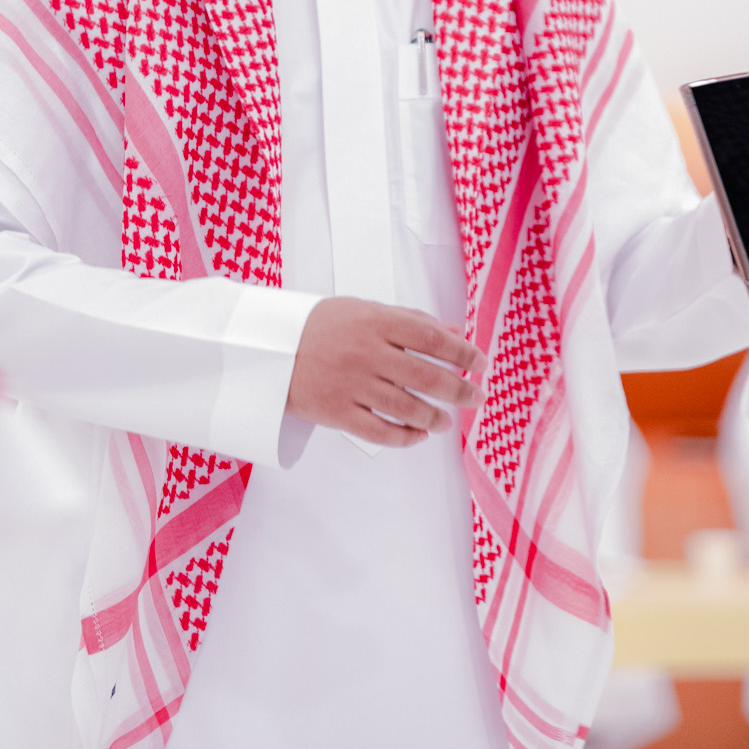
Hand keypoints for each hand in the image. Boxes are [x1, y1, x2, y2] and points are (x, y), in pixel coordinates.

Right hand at [286, 298, 485, 448]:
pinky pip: (380, 431)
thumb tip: (455, 334)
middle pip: (426, 376)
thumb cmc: (321, 326)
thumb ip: (410, 321)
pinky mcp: (337, 412)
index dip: (462, 353)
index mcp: (376, 322)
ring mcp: (351, 384)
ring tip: (445, 422)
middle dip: (459, 390)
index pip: (431, 338)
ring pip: (407, 408)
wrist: (268, 349)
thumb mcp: (365, 311)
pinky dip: (404, 437)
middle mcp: (366, 353)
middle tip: (476, 397)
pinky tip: (417, 435)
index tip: (480, 363)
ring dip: (434, 418)